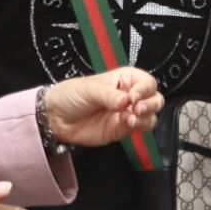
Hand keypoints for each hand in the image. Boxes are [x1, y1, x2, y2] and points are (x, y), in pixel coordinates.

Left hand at [46, 67, 162, 146]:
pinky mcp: (121, 130)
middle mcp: (129, 96)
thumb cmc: (71, 94)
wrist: (55, 117)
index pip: (146, 82)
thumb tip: (126, 101)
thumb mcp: (89, 88)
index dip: (145, 88)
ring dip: (146, 117)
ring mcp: (127, 114)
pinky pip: (139, 129)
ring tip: (131, 118)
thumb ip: (109, 95)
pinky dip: (137, 127)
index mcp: (123, 79)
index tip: (135, 96)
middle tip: (136, 108)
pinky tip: (126, 124)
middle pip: (155, 98)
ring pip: (151, 115)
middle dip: (150, 104)